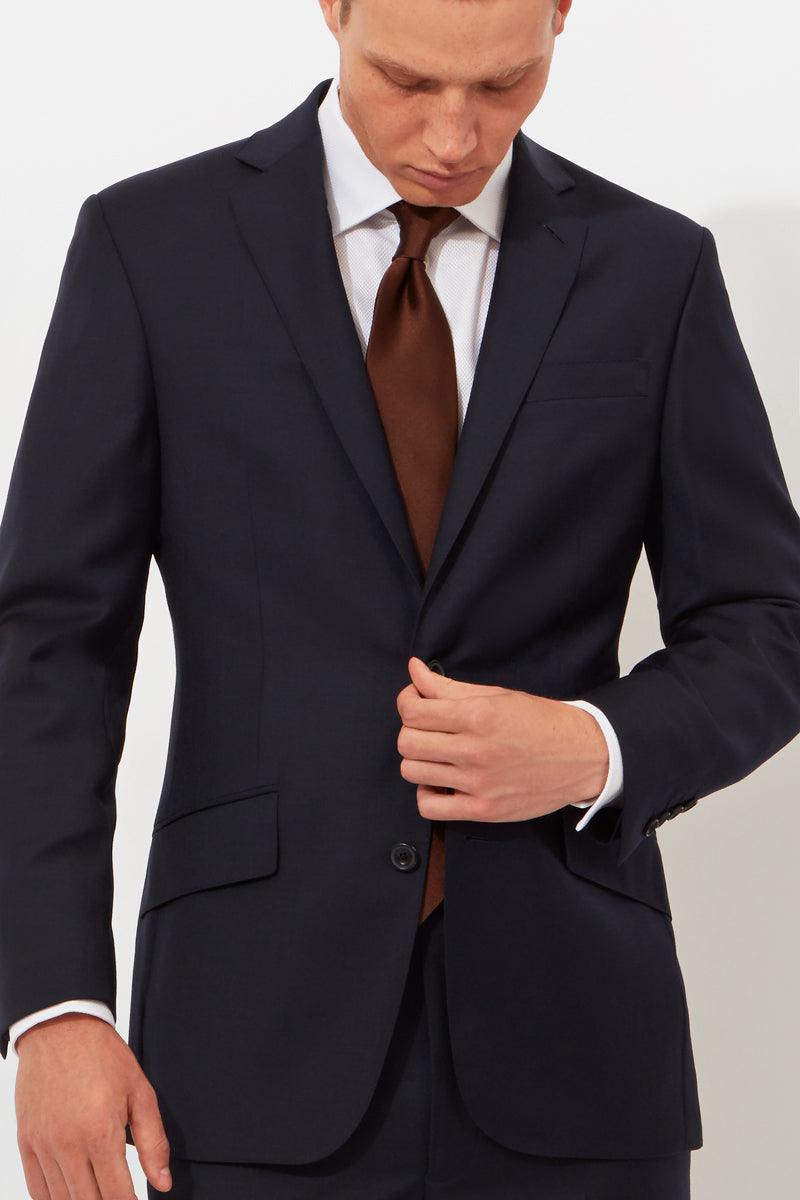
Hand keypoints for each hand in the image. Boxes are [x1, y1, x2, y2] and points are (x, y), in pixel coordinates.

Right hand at [15, 1013, 171, 1196]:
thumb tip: (163, 1182)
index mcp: (101, 1133)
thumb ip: (153, 1142)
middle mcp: (68, 1145)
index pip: (117, 1195)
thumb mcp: (140, 1092)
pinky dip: (53, 1198)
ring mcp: (43, 1146)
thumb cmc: (103, 1056)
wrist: (61, 1029)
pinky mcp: (26, 1142)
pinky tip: (70, 1194)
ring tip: (99, 1194)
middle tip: (120, 1197)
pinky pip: (36, 1188)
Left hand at [396, 657, 608, 823]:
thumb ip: (449, 686)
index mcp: (478, 716)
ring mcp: (478, 783)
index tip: (415, 701)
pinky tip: (442, 782)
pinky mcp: (484, 809)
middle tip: (428, 728)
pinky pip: (429, 807)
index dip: (407, 702)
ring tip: (438, 755)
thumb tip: (414, 669)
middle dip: (411, 731)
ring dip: (419, 760)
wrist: (582, 755)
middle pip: (407, 742)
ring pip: (413, 771)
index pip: (413, 711)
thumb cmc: (541, 722)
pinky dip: (427, 794)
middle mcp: (475, 750)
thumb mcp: (496, 696)